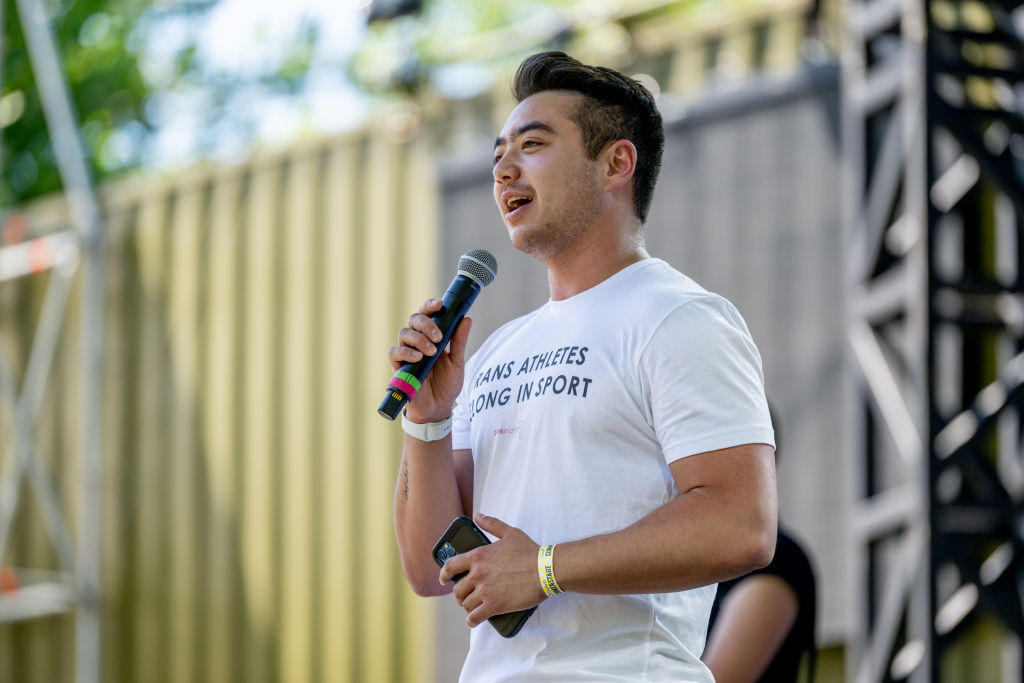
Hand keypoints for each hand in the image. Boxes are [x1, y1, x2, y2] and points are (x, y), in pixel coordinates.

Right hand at [388, 299, 471, 421]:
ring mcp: (407, 353)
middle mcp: (417, 341)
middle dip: (426, 323)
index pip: (427, 314)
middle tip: (439, 336)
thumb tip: (467, 319)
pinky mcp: (398, 366)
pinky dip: (406, 352)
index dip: (430, 306)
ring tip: (432, 352)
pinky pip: (395, 352)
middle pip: (414, 319)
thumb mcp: (457, 362)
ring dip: (419, 338)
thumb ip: (459, 341)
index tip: (440, 304)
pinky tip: (418, 357)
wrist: (438, 409)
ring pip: (404, 333)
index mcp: (432, 336)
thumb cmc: (447, 384)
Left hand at [439, 512, 546, 626]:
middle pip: (457, 589)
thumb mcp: (510, 533)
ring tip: (473, 607)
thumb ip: (491, 524)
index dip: (444, 574)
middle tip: (466, 596)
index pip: (451, 566)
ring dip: (468, 606)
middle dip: (460, 594)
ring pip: (465, 604)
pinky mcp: (494, 605)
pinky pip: (474, 617)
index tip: (443, 579)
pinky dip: (472, 620)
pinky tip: (475, 619)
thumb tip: (477, 516)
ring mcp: (485, 591)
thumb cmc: (530, 551)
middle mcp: (478, 573)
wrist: (546, 569)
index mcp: (478, 556)